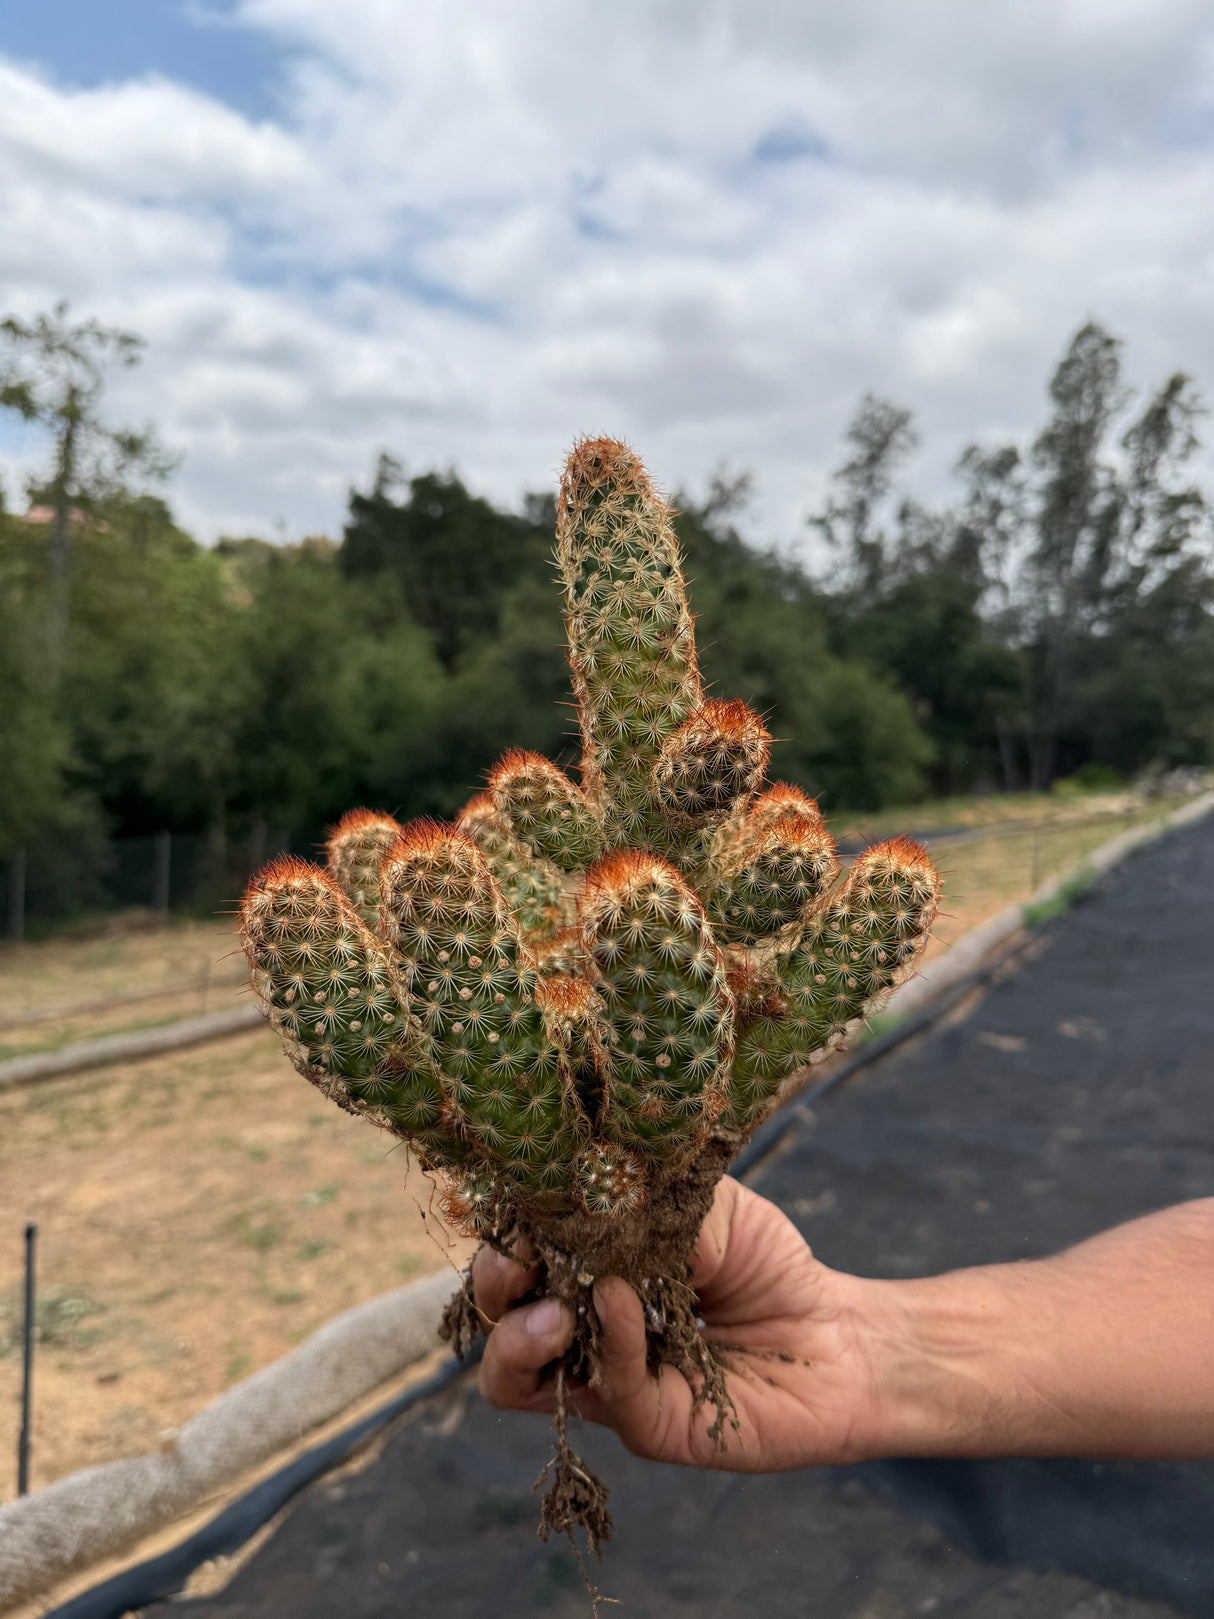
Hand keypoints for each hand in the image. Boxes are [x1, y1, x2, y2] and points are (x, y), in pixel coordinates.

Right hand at [473, 1175, 894, 1471]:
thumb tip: (596, 1204)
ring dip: (518, 1338)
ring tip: (552, 1308)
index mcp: (586, 1271)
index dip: (503, 1233)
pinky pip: (607, 1390)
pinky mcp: (649, 1424)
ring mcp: (608, 1382)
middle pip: (497, 1319)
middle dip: (493, 1287)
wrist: (839, 1335)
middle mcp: (582, 1330)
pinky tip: (621, 1301)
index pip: (515, 1256)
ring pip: (517, 1380)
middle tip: (514, 1263)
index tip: (512, 1208)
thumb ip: (649, 1202)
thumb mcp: (707, 1205)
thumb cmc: (768, 1265)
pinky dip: (608, 1341)